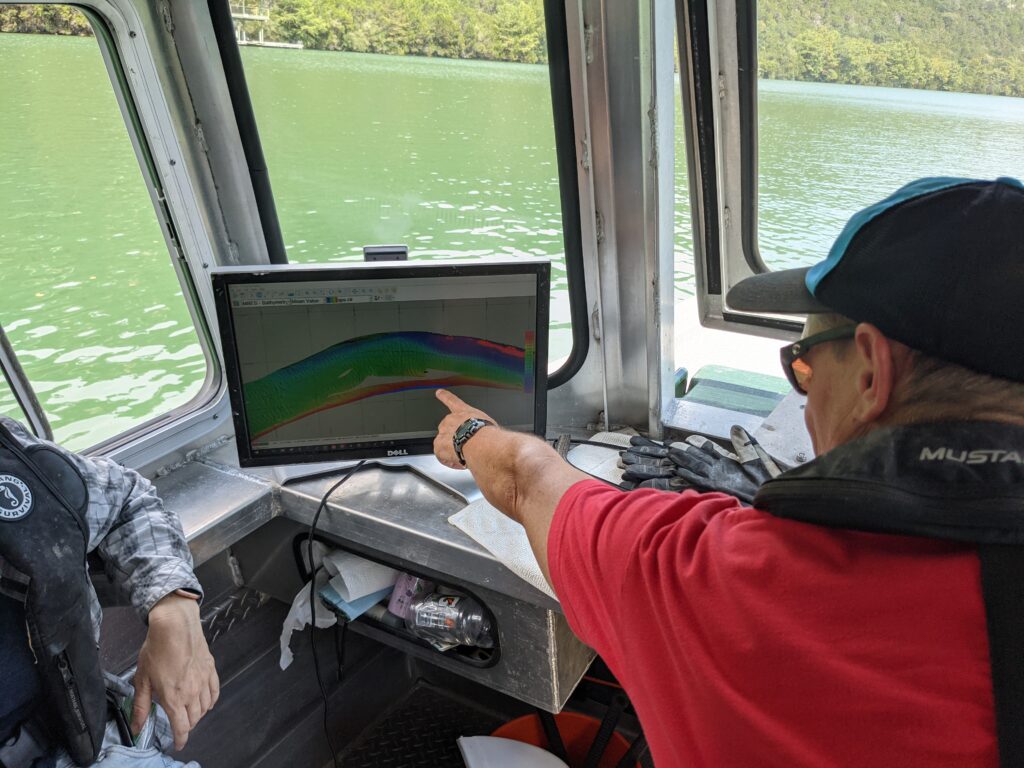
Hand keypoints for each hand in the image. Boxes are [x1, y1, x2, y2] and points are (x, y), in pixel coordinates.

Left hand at [132, 593, 218, 749]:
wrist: (175, 625)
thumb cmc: (157, 648)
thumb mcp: (142, 679)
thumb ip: (141, 706)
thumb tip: (137, 727)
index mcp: (173, 697)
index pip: (182, 727)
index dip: (181, 740)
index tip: (178, 744)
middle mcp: (191, 692)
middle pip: (195, 719)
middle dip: (187, 726)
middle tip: (179, 725)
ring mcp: (203, 681)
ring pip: (205, 707)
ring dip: (198, 714)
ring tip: (190, 713)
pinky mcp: (210, 670)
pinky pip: (215, 692)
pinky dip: (211, 700)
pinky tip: (206, 701)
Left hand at [433, 389, 495, 468]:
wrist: (482, 443)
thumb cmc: (489, 434)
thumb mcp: (490, 426)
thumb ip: (485, 429)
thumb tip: (492, 438)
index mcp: (464, 412)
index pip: (452, 401)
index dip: (445, 396)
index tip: (439, 392)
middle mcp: (451, 419)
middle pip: (446, 426)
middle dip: (454, 436)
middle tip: (465, 445)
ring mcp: (444, 432)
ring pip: (443, 441)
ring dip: (451, 448)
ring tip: (464, 455)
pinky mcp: (439, 445)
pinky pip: (441, 455)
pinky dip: (449, 460)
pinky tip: (459, 463)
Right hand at [668, 426, 783, 503]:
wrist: (770, 499)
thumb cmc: (766, 480)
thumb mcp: (757, 457)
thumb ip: (745, 444)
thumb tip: (734, 427)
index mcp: (729, 462)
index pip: (710, 450)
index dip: (699, 444)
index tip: (689, 438)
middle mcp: (720, 470)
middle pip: (699, 458)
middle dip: (686, 452)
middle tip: (671, 446)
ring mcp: (717, 478)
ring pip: (696, 467)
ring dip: (684, 461)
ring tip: (671, 454)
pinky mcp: (717, 487)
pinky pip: (700, 480)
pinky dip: (689, 475)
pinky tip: (680, 471)